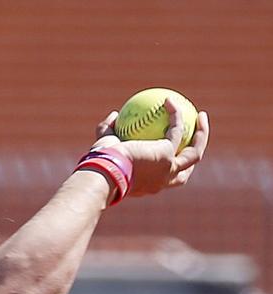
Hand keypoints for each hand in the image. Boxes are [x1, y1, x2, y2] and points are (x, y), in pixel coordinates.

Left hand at [92, 98, 209, 196]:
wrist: (103, 172)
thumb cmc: (99, 164)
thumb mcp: (102, 147)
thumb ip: (107, 132)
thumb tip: (113, 116)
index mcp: (149, 184)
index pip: (166, 176)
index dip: (172, 163)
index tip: (171, 147)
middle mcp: (162, 181)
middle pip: (187, 169)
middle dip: (195, 152)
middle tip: (195, 134)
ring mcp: (168, 170)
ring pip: (195, 153)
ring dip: (202, 134)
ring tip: (201, 116)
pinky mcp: (167, 155)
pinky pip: (177, 130)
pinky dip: (176, 115)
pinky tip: (170, 101)